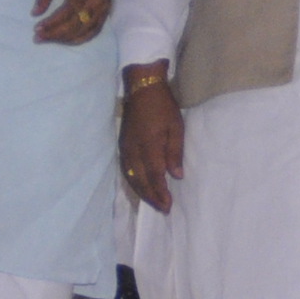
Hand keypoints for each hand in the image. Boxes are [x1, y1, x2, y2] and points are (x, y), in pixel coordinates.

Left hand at [32, 0, 111, 45]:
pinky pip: (92, 34)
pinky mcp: (105, 16)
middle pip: (74, 26)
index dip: (50, 23)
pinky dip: (77, 40)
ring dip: (63, 40)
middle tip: (38, 38)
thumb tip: (34, 14)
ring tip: (48, 40)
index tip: (36, 29)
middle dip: (54, 34)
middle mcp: (94, 4)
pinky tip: (64, 40)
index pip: (65, 13)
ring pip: (83, 32)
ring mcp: (102, 11)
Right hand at [119, 68, 184, 212]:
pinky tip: (141, 187)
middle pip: (141, 180)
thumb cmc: (163, 106)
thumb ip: (175, 152)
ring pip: (132, 177)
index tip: (168, 205)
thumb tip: (176, 176)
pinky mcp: (123, 145)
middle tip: (163, 208)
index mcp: (149, 145)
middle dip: (151, 196)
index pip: (155, 175)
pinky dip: (134, 182)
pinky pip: (127, 169)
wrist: (142, 89)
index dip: (161, 192)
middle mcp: (134, 150)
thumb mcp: (176, 127)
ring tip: (153, 202)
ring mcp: (126, 148)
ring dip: (142, 192)